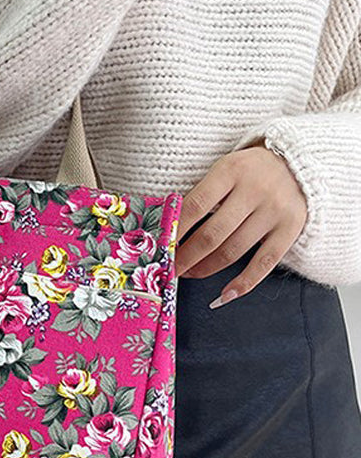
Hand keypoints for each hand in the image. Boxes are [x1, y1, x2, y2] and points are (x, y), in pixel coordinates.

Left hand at [173, 138, 306, 307]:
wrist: (297, 162)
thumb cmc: (248, 170)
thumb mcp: (223, 170)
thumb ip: (201, 194)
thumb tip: (169, 230)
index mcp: (230, 171)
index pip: (194, 206)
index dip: (174, 231)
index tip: (160, 248)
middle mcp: (254, 190)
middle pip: (212, 234)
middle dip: (186, 256)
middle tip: (170, 268)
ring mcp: (274, 211)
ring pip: (234, 250)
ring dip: (206, 268)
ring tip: (189, 273)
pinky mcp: (291, 228)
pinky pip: (265, 262)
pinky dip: (244, 282)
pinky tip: (225, 294)